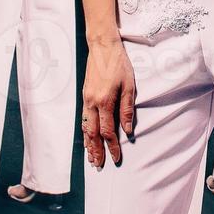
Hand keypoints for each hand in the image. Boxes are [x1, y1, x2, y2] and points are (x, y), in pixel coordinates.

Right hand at [81, 36, 136, 168]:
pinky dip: (85, 132)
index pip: (108, 131)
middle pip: (93, 134)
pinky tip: (86, 138)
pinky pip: (83, 119)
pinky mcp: (85, 96)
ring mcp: (86, 100)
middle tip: (98, 165)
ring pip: (85, 127)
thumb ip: (127, 109)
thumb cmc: (119, 64)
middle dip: (96, 151)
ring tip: (91, 157)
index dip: (112, 147)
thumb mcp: (129, 86)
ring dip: (88, 144)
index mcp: (105, 101)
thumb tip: (128, 130)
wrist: (102, 47)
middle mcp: (92, 103)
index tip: (116, 158)